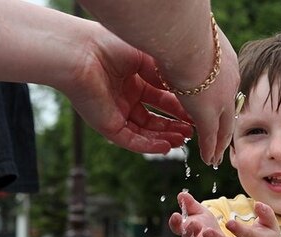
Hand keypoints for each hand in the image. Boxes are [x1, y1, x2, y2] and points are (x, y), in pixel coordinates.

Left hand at [61, 25, 193, 153]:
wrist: (82, 53)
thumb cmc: (111, 46)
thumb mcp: (148, 60)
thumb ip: (166, 78)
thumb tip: (183, 95)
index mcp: (134, 80)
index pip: (162, 99)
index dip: (180, 108)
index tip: (197, 114)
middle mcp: (125, 98)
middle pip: (155, 118)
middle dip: (175, 125)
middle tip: (194, 131)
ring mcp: (117, 113)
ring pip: (146, 132)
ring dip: (166, 137)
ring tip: (184, 140)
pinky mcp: (108, 126)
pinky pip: (132, 140)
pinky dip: (150, 146)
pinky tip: (167, 147)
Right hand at [168, 29, 238, 165]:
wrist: (182, 33)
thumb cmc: (180, 27)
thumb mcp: (191, 36)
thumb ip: (191, 45)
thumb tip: (182, 40)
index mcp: (225, 61)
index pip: (225, 85)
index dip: (222, 100)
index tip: (218, 108)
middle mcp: (229, 81)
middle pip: (229, 110)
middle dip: (226, 126)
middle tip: (224, 140)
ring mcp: (222, 99)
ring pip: (224, 126)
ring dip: (221, 142)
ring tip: (218, 155)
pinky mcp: (208, 114)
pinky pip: (211, 137)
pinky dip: (211, 150)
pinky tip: (209, 160)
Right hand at [168, 192, 220, 236]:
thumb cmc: (204, 223)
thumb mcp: (199, 211)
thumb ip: (190, 204)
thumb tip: (181, 194)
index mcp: (185, 228)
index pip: (176, 226)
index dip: (175, 222)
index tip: (176, 215)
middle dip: (189, 231)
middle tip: (193, 223)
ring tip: (205, 236)